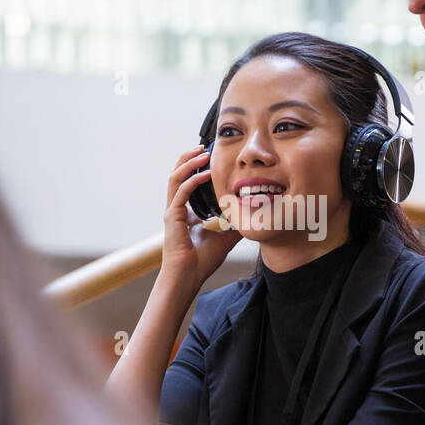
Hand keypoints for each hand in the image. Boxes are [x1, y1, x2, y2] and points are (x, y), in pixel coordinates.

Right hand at [161, 145, 241, 290]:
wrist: (188, 277)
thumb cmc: (202, 261)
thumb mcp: (225, 239)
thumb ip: (234, 226)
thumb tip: (252, 218)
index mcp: (185, 212)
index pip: (187, 182)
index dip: (196, 168)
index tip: (210, 158)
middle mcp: (176, 208)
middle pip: (178, 174)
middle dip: (190, 158)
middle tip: (204, 147)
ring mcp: (173, 211)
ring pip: (176, 177)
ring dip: (189, 163)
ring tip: (202, 152)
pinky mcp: (173, 216)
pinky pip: (181, 191)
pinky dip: (193, 180)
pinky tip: (206, 174)